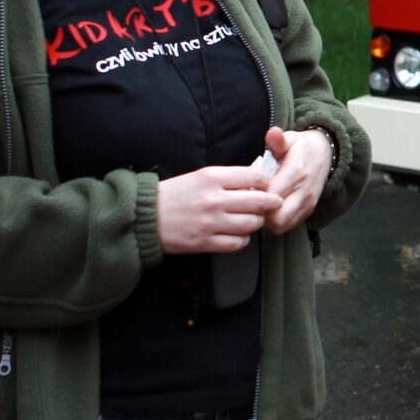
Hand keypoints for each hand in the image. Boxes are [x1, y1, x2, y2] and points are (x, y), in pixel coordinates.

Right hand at [157, 160, 282, 254]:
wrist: (146, 217)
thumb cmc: (175, 194)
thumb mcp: (199, 176)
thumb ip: (227, 178)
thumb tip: (256, 182)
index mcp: (212, 177)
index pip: (254, 177)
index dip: (265, 182)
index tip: (266, 186)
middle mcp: (214, 199)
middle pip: (259, 202)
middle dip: (271, 203)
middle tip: (273, 204)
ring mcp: (210, 223)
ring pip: (252, 224)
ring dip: (257, 222)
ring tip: (252, 219)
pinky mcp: (205, 242)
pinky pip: (238, 243)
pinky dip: (243, 239)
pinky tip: (238, 233)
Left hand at [261, 125, 334, 233]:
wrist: (325, 155)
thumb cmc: (301, 147)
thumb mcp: (290, 138)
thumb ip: (278, 139)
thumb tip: (272, 133)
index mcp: (297, 172)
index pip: (271, 195)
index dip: (255, 196)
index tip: (246, 190)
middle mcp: (304, 190)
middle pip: (277, 217)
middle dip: (260, 212)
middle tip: (251, 202)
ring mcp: (308, 203)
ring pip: (282, 225)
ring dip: (268, 219)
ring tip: (260, 205)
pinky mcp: (308, 211)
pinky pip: (289, 225)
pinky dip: (277, 222)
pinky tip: (270, 209)